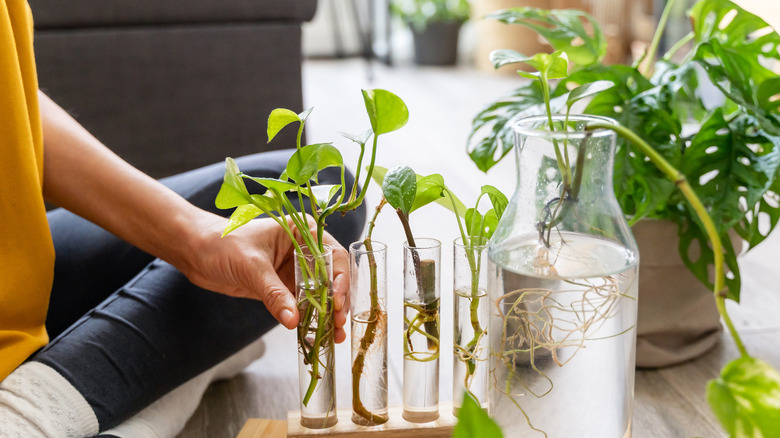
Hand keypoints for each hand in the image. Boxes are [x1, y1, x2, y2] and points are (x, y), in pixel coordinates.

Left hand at [179, 212, 350, 342]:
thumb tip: (294, 320)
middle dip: (338, 301)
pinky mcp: (282, 288)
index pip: (332, 254)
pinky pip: (302, 305)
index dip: (340, 278)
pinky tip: (318, 333)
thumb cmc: (222, 244)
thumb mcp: (252, 267)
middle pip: (331, 277)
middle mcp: (303, 251)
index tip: (338, 300)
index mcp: (302, 232)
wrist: (195, 251)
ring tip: (335, 335)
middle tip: (339, 322)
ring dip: (328, 314)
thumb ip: (274, 293)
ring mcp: (294, 271)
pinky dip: (311, 319)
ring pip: (320, 294)